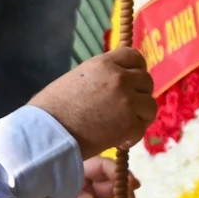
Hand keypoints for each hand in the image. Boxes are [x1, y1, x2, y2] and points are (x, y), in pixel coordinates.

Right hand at [28, 48, 155, 158]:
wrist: (48, 132)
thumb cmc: (51, 108)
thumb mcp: (77, 78)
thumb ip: (100, 77)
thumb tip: (112, 84)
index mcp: (104, 63)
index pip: (134, 57)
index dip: (137, 70)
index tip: (133, 82)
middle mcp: (120, 78)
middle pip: (146, 81)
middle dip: (139, 95)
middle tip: (127, 109)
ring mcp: (127, 101)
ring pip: (150, 105)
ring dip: (140, 116)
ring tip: (125, 126)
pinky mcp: (129, 124)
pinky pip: (142, 128)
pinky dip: (133, 136)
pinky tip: (120, 140)